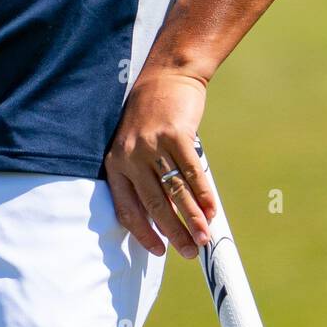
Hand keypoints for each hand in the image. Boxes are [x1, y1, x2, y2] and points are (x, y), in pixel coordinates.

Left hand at [103, 68, 215, 259]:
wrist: (167, 74)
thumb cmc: (152, 115)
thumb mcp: (135, 145)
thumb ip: (144, 177)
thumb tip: (166, 218)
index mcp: (115, 161)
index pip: (126, 208)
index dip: (143, 233)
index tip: (159, 252)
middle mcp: (130, 154)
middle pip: (154, 205)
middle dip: (173, 233)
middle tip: (190, 252)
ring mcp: (153, 144)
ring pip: (175, 192)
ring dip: (192, 219)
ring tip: (204, 238)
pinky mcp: (176, 134)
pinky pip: (192, 173)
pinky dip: (203, 195)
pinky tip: (211, 210)